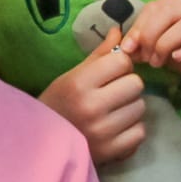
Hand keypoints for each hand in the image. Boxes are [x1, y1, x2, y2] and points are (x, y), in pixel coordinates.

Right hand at [39, 32, 146, 165]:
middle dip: (126, 86)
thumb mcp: (72, 76)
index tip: (108, 74)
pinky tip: (116, 129)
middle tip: (112, 93)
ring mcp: (103, 131)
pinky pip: (140, 132)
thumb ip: (99, 55)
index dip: (118, 66)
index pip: (121, 62)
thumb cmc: (58, 103)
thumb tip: (120, 31)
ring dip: (130, 108)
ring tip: (113, 112)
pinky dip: (131, 130)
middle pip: (136, 84)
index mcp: (79, 83)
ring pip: (140, 107)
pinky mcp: (112, 150)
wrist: (40, 142)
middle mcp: (92, 106)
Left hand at [121, 0, 180, 105]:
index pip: (155, 7)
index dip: (138, 27)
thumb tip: (122, 45)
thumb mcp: (163, 48)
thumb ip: (144, 43)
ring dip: (166, 45)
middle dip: (150, 36)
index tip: (128, 48)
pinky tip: (177, 59)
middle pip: (169, 13)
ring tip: (157, 62)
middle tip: (144, 58)